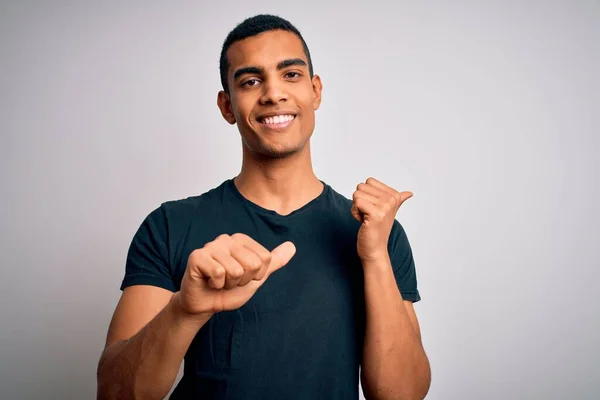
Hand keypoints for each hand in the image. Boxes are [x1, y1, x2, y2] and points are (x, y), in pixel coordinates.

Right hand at [178, 233, 295, 314]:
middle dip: (242, 280)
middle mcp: (226, 238)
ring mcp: (211, 246)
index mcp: (241, 240)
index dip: (255, 276)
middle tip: (229, 281)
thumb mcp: (256, 277)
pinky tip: (209, 282)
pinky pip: (218, 273)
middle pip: (253, 264)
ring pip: (235, 270)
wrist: (205, 305)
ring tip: (219, 282)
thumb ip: (274, 261)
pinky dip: (216, 285)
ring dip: (228, 284)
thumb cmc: (229, 290)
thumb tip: (292, 246)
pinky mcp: (197, 256)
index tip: (241, 278)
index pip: (265, 259)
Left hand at [351, 177, 412, 261]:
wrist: (375, 250)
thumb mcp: (389, 212)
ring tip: (367, 219)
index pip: (369, 181)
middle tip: (369, 215)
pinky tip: (364, 222)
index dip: (366, 195)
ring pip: (356, 194)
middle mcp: (392, 199)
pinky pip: (356, 203)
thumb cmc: (378, 230)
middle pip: (361, 187)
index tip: (373, 209)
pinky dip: (355, 213)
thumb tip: (409, 193)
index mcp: (395, 195)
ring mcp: (385, 207)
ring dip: (357, 208)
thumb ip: (398, 200)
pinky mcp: (376, 214)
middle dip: (360, 201)